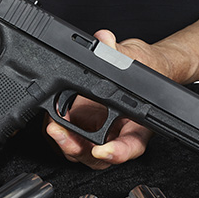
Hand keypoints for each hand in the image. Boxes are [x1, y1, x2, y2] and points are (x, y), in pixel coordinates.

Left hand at [45, 30, 167, 169]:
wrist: (140, 66)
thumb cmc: (148, 68)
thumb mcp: (139, 57)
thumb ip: (122, 52)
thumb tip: (105, 40)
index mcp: (139, 127)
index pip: (130, 147)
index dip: (116, 152)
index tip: (101, 149)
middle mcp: (118, 134)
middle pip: (97, 156)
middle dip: (77, 148)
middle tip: (61, 133)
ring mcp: (98, 132)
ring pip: (79, 150)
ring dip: (63, 141)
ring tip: (52, 124)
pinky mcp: (80, 125)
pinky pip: (67, 136)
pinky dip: (57, 131)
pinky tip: (50, 117)